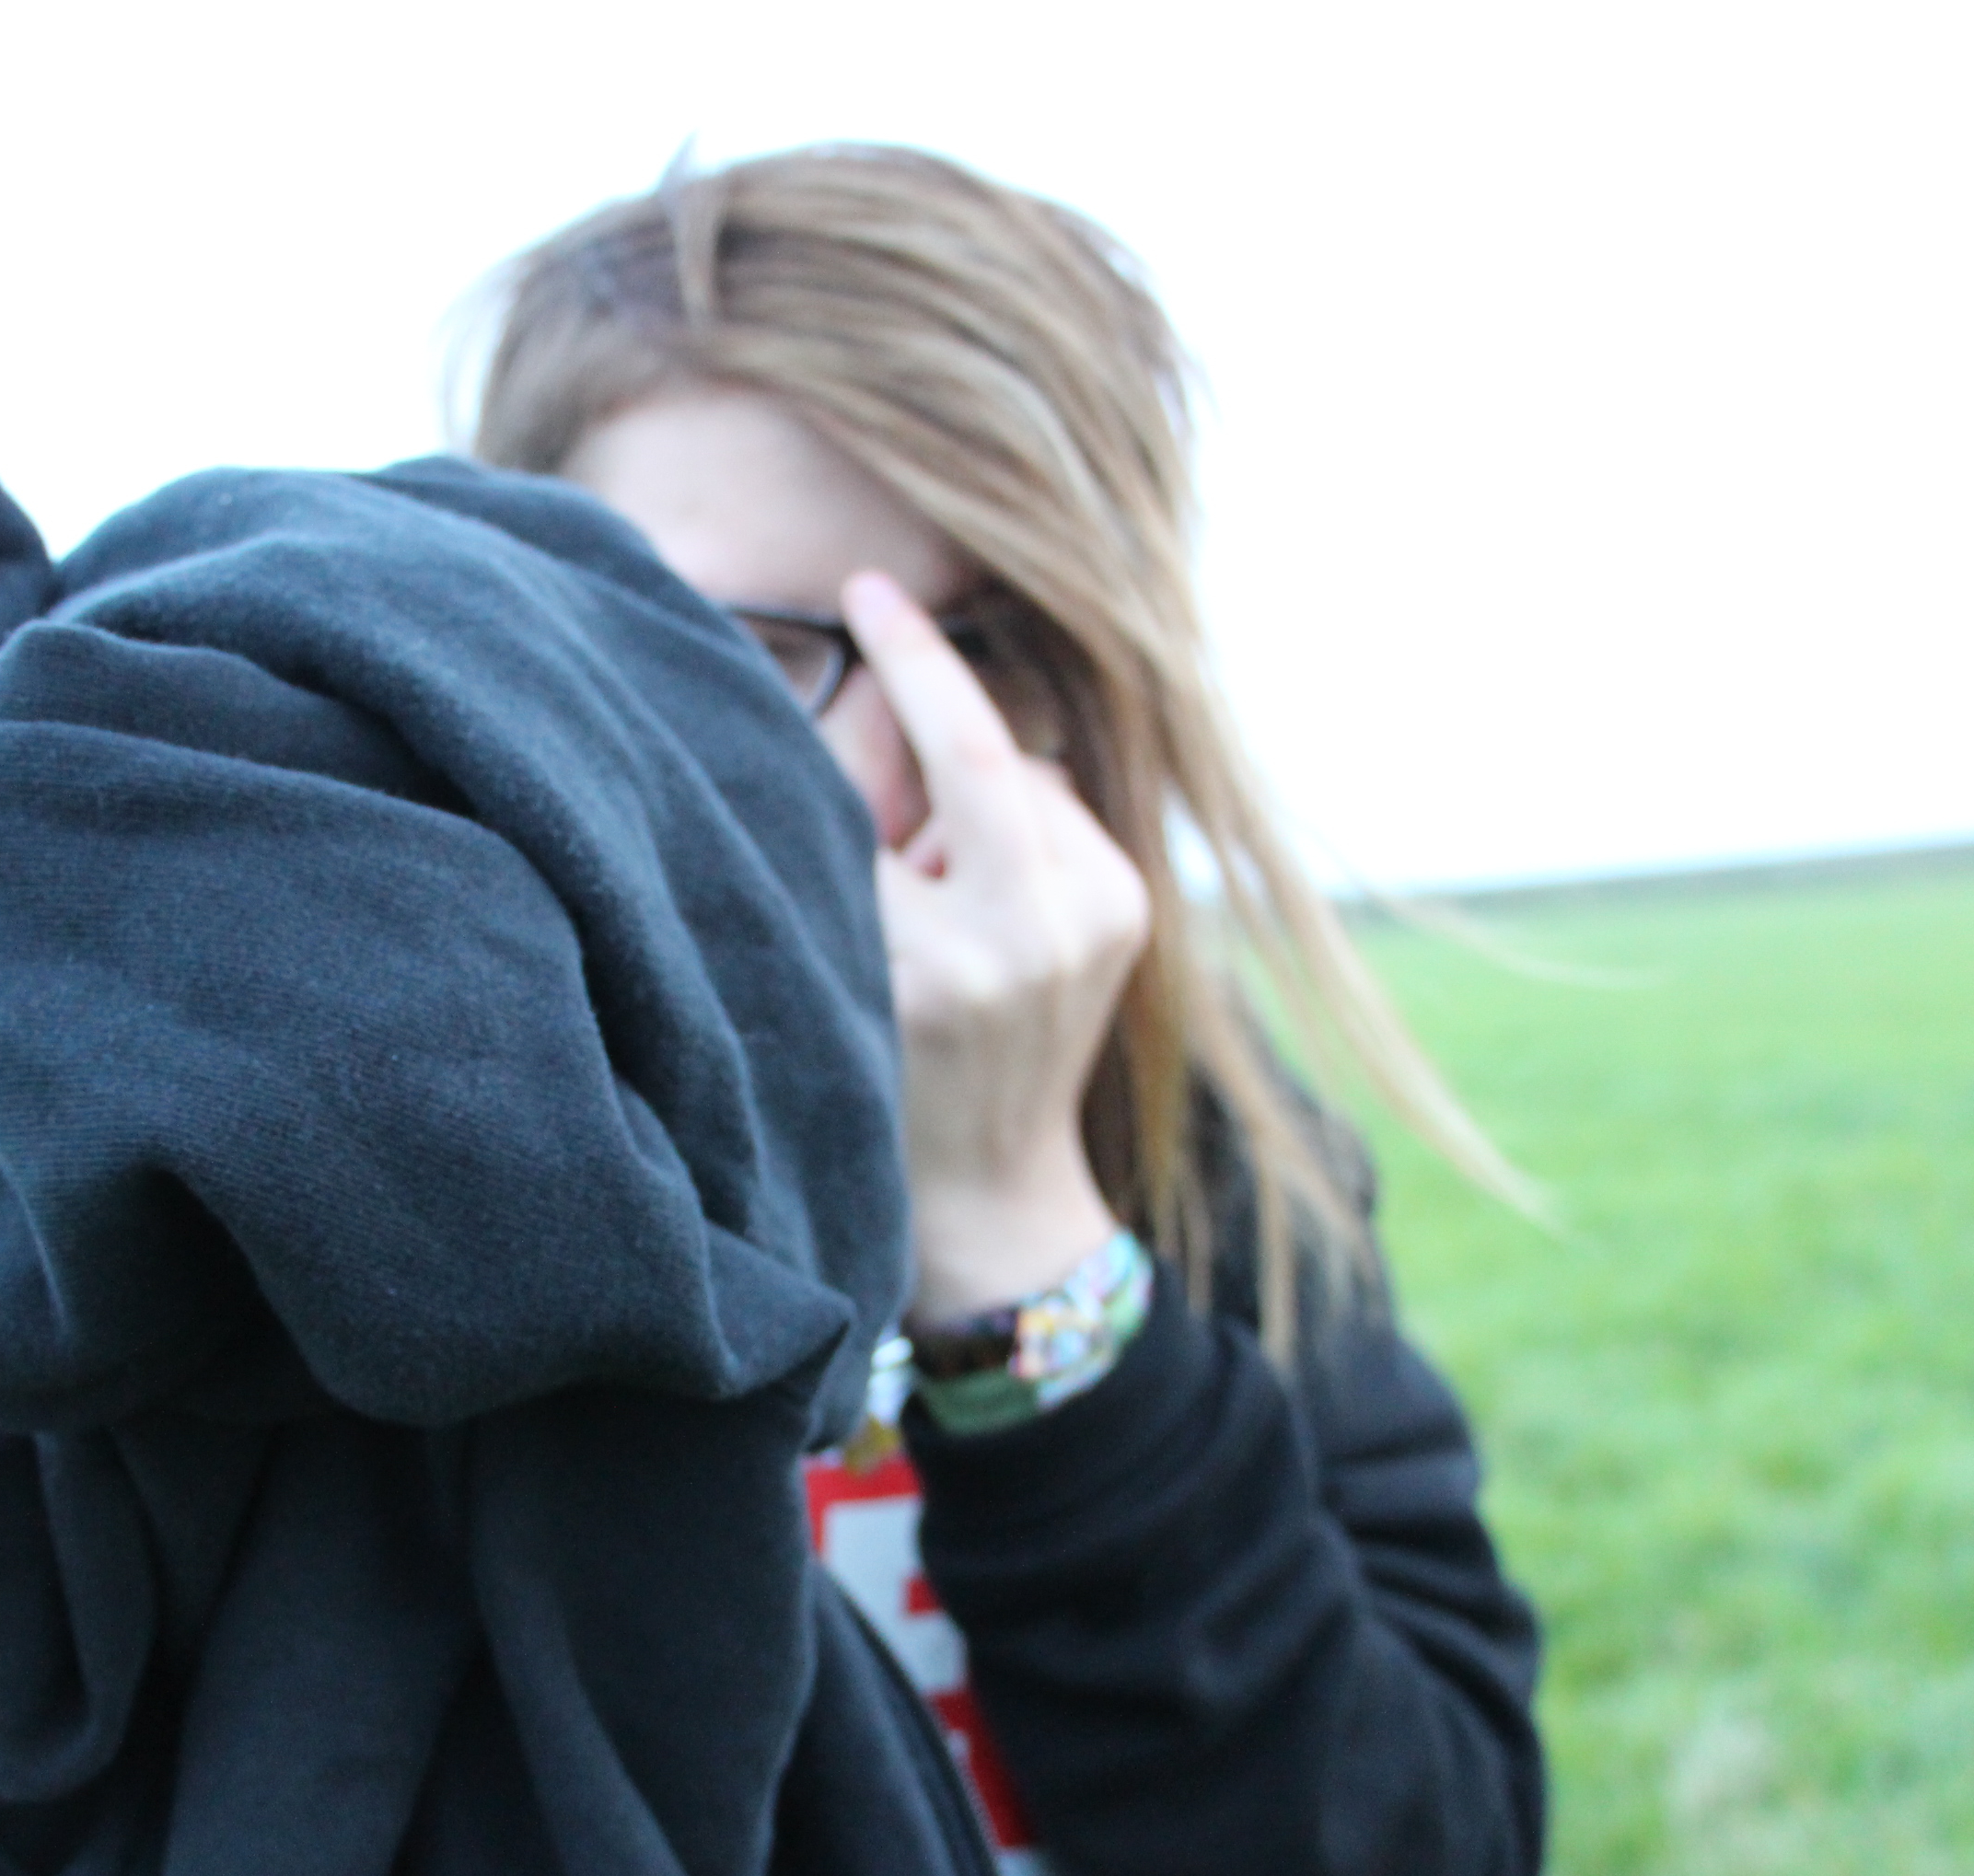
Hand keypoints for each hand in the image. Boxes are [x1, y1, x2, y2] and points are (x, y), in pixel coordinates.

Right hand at [841, 573, 1151, 1317]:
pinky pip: (1059, 804)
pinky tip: (990, 876)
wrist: (992, 1191)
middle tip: (882, 602)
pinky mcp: (1134, 910)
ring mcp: (1100, 927)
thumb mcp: (839, 959)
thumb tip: (881, 698)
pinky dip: (1017, 812)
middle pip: (977, 753)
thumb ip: (851, 821)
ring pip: (1021, 772)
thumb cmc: (884, 1079)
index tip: (868, 586)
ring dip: (970, 784)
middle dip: (927, 675)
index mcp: (941, 966)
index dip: (882, 679)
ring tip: (933, 868)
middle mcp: (1033, 941)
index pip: (887, 793)